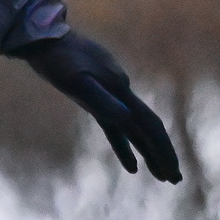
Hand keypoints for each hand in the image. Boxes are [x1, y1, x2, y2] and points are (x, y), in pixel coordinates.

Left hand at [16, 30, 182, 182]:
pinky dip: (125, 147)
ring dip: (149, 153)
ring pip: (135, 131)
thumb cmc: (59, 61)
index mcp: (121, 92)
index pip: (149, 126)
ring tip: (161, 175)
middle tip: (175, 180)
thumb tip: (128, 118)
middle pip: (148, 130)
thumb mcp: (77, 83)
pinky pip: (116, 129)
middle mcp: (121, 95)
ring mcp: (110, 96)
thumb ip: (102, 101)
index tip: (173, 172)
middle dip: (162, 155)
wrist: (45, 39)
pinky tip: (131, 165)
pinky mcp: (96, 98)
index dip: (162, 150)